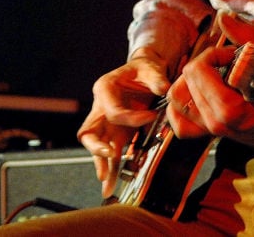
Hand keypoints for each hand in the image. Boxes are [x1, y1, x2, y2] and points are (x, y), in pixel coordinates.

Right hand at [76, 55, 169, 197]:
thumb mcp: (149, 68)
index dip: (132, 118)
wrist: (143, 73)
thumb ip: (155, 78)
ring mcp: (106, 122)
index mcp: (104, 88)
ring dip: (102, 164)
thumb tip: (164, 89)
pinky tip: (111, 183)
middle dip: (97, 146)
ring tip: (107, 185)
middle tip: (110, 154)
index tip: (152, 117)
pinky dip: (110, 167)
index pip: (113, 111)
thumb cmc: (143, 70)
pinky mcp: (115, 133)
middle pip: (89, 131)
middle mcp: (100, 107)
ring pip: (96, 147)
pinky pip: (109, 152)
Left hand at [168, 45, 253, 136]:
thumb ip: (247, 38)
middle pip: (184, 82)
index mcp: (232, 109)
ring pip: (176, 101)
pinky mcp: (209, 135)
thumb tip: (223, 18)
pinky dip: (181, 106)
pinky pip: (179, 122)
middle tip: (223, 63)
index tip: (232, 55)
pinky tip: (196, 93)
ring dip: (187, 83)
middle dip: (202, 65)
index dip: (212, 55)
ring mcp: (212, 131)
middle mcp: (219, 124)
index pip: (198, 71)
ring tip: (209, 75)